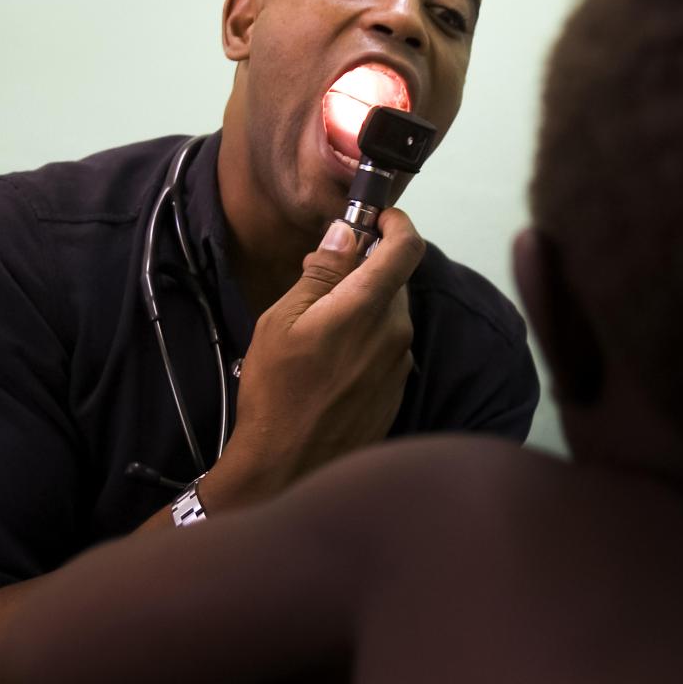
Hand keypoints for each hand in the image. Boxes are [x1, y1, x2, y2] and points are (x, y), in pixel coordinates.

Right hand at [202, 208, 425, 509]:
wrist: (287, 467)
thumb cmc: (275, 392)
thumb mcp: (283, 320)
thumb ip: (322, 273)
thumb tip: (347, 233)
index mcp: (368, 308)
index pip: (407, 247)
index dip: (396, 222)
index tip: (377, 216)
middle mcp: (396, 333)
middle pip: (394, 281)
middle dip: (364, 268)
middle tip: (320, 276)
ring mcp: (400, 365)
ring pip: (389, 315)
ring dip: (362, 307)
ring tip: (316, 327)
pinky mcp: (396, 390)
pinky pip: (387, 347)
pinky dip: (365, 339)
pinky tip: (329, 361)